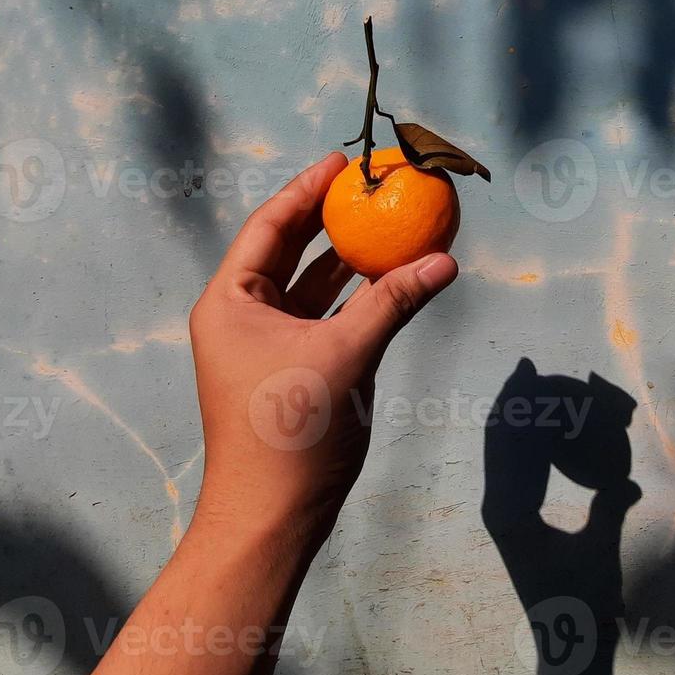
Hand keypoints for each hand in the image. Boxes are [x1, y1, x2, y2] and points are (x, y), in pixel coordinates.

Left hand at [188, 152, 458, 542]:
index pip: (270, 226)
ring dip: (352, 261)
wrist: (270, 514)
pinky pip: (328, 320)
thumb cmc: (289, 431)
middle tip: (372, 186)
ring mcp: (267, 345)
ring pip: (313, 287)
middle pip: (290, 250)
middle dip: (332, 219)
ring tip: (392, 226)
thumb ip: (393, 301)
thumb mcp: (346, 355)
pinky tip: (394, 281)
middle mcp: (242, 316)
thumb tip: (443, 260)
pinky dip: (359, 301)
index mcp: (230, 301)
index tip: (344, 160)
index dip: (307, 189)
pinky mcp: (293, 371)